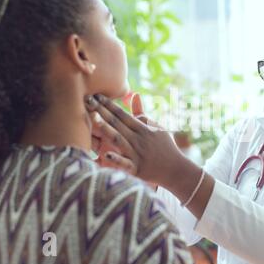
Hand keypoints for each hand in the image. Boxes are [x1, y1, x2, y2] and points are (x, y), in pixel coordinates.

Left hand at [86, 93, 215, 218]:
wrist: (176, 169)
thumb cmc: (164, 147)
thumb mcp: (156, 127)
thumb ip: (142, 112)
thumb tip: (135, 94)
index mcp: (142, 128)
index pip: (123, 114)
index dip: (109, 104)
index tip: (96, 95)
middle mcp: (138, 139)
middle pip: (117, 123)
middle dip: (102, 111)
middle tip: (87, 100)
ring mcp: (137, 154)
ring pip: (118, 139)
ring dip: (106, 128)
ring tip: (93, 118)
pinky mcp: (137, 169)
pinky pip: (125, 164)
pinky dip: (116, 159)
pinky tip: (105, 155)